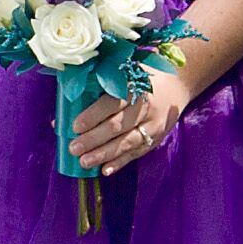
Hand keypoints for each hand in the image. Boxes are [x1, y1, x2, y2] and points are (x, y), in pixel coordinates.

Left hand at [66, 64, 188, 172]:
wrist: (177, 84)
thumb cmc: (139, 76)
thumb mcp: (123, 73)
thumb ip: (97, 87)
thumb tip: (65, 109)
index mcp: (134, 86)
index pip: (112, 103)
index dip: (93, 115)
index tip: (75, 126)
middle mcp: (145, 107)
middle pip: (118, 126)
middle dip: (93, 139)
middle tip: (73, 148)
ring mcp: (153, 125)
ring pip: (127, 142)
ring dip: (104, 154)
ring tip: (84, 162)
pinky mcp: (156, 138)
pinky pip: (137, 153)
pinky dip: (120, 162)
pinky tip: (105, 170)